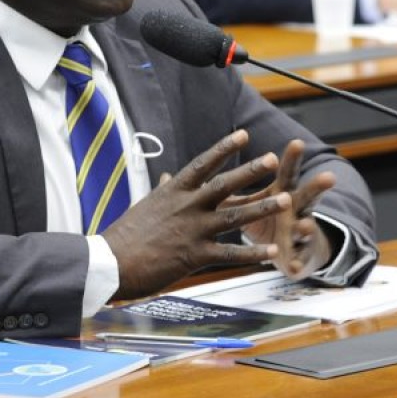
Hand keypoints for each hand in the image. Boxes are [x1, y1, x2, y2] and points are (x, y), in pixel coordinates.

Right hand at [102, 130, 291, 299]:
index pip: (203, 164)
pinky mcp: (194, 255)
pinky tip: (271, 252)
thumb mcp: (145, 205)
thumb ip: (163, 190)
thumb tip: (167, 177)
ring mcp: (192, 230)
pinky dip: (252, 254)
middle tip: (272, 159)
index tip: (243, 135)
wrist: (110, 262)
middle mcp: (186, 206)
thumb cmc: (124, 235)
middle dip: (250, 170)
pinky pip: (230, 254)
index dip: (224, 148)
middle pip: (224, 184)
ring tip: (286, 200)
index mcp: (173, 191)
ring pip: (234, 216)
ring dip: (262, 208)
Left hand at [233, 140, 335, 280]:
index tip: (298, 142)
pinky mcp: (298, 257)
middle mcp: (296, 211)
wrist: (289, 251)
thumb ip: (233, 186)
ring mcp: (299, 235)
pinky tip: (294, 269)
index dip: (292, 159)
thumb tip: (206, 167)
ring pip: (306, 228)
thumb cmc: (265, 218)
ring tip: (304, 225)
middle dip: (316, 187)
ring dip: (306, 227)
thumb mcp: (251, 201)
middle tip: (329, 176)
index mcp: (283, 194)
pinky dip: (297, 264)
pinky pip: (299, 261)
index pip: (288, 173)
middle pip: (307, 196)